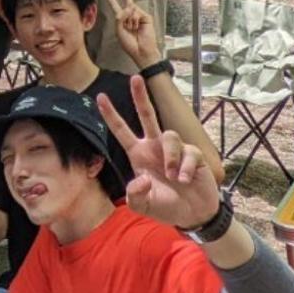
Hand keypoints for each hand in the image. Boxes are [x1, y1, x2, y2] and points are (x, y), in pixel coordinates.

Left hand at [98, 76, 218, 230]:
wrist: (193, 214)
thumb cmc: (166, 206)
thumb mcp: (143, 205)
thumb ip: (135, 195)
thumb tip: (140, 178)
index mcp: (139, 155)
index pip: (121, 131)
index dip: (111, 115)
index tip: (100, 97)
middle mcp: (155, 147)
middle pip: (146, 115)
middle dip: (140, 96)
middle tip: (135, 78)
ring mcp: (174, 149)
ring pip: (169, 136)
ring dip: (170, 158)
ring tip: (173, 178)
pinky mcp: (193, 154)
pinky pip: (188, 152)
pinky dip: (185, 168)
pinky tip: (186, 180)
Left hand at [101, 0, 160, 66]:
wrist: (141, 51)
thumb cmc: (130, 44)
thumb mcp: (119, 31)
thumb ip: (119, 18)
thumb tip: (129, 7)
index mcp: (122, 18)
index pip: (115, 5)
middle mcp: (130, 14)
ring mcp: (138, 14)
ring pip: (129, 9)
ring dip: (129, 21)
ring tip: (133, 29)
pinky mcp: (146, 16)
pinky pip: (136, 13)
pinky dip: (135, 20)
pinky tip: (138, 27)